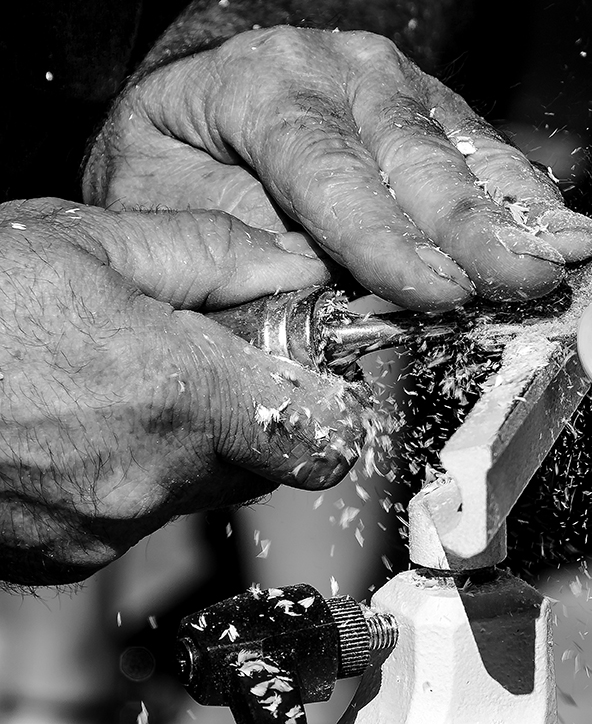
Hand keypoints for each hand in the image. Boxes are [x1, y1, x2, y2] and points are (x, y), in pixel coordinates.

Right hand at [0, 199, 374, 585]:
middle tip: (205, 356)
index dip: (326, 399)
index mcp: (176, 397)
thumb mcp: (88, 242)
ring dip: (188, 440)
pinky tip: (80, 420)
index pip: (321, 435)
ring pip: (200, 487)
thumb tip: (289, 270)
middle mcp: (147, 479)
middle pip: (263, 462)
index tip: (308, 370)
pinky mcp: (60, 556)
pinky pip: (136, 513)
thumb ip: (213, 254)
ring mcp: (101, 528)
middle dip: (253, 410)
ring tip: (123, 380)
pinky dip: (131, 470)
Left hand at [84, 27, 591, 311]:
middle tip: (530, 278)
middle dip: (478, 228)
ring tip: (575, 251)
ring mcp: (396, 85)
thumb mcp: (165, 208)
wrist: (198, 113)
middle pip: (416, 158)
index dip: (386, 238)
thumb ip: (229, 255)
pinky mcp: (435, 110)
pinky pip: (488, 153)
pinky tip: (566, 231)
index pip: (329, 170)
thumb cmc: (178, 167)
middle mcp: (339, 73)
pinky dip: (528, 199)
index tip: (439, 291)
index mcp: (260, 88)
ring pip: (466, 151)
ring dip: (524, 211)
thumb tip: (316, 309)